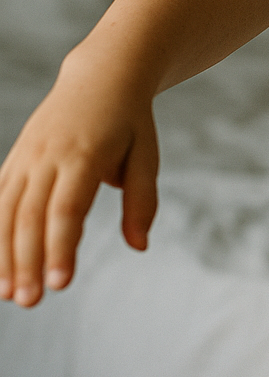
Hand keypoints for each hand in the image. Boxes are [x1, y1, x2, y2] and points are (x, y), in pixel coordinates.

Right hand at [0, 53, 158, 307]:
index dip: (61, 248)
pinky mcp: (15, 160)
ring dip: (4, 254)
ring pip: (7, 210)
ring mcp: (26, 157)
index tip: (60, 284)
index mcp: (83, 154)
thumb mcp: (146, 154)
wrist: (100, 75)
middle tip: (30, 301)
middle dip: (28, 261)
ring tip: (9, 295)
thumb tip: (140, 245)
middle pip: (31, 216)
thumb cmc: (130, 122)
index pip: (67, 209)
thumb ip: (143, 200)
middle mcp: (48, 156)